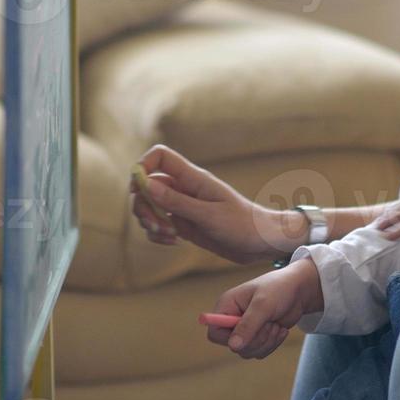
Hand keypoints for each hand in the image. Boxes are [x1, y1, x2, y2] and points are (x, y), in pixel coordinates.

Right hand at [131, 145, 292, 264]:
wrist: (261, 243)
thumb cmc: (243, 224)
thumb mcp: (209, 215)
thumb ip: (176, 202)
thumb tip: (145, 184)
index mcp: (192, 178)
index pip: (160, 156)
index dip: (143, 166)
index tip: (138, 189)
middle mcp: (184, 189)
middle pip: (146, 185)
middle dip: (142, 206)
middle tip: (156, 225)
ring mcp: (183, 206)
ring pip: (150, 207)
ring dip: (149, 222)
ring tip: (169, 235)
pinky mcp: (184, 224)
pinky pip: (158, 225)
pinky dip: (158, 235)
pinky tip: (174, 242)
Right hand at [205, 258, 323, 359]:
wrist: (299, 291)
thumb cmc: (279, 289)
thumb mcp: (263, 305)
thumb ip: (248, 325)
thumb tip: (233, 346)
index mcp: (227, 305)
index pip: (214, 333)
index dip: (228, 339)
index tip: (248, 334)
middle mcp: (233, 319)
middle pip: (234, 346)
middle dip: (256, 339)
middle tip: (270, 325)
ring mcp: (246, 329)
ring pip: (248, 351)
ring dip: (266, 341)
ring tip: (276, 325)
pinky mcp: (258, 336)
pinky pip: (259, 352)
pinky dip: (272, 344)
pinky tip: (280, 329)